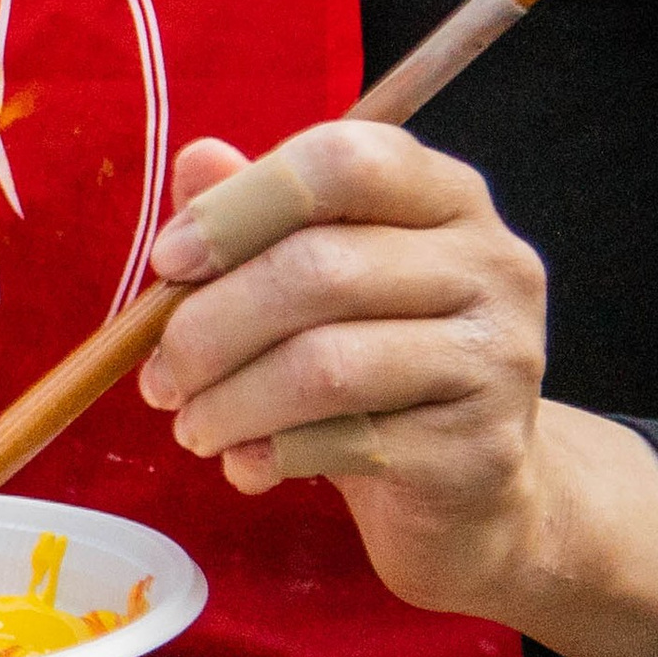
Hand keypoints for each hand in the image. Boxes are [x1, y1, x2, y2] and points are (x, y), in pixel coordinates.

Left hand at [143, 128, 657, 656]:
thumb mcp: (321, 277)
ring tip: (191, 425)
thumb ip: (261, 217)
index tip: (170, 261)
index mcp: (447, 195)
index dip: (240, 205)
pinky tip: (245, 465)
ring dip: (232, 401)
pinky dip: (272, 454)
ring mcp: (497, 359)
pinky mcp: (479, 451)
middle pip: (320, 268)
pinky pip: (348, 445)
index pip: (342, 160)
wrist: (475, 496)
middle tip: (160, 375)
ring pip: (327, 365)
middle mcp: (491, 264)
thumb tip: (196, 161)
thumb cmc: (382, 363)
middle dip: (212, 325)